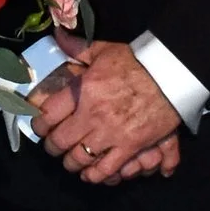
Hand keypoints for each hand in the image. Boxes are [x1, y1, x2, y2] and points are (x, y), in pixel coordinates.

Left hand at [35, 40, 181, 185]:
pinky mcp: (130, 147)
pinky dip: (95, 175)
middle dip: (52, 147)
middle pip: (60, 141)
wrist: (170, 75)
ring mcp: (110, 133)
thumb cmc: (135, 62)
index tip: (39, 127)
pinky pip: (106, 169)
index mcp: (83, 89)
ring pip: (79, 158)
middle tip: (53, 147)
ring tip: (70, 161)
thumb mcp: (103, 50)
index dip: (39, 125)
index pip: (47, 114)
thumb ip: (77, 48)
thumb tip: (57, 35)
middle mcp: (92, 115)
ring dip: (71, 163)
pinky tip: (90, 174)